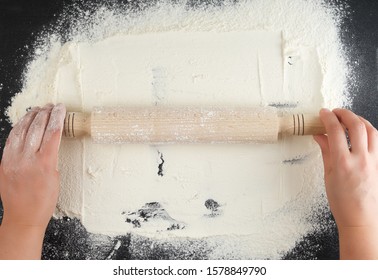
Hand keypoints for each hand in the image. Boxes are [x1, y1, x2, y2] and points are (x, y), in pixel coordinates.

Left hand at [0, 103, 65, 258]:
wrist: (23, 217)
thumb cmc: (43, 201)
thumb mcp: (56, 177)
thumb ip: (52, 156)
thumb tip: (50, 140)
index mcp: (45, 164)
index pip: (53, 132)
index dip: (58, 117)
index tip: (61, 108)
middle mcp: (27, 159)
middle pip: (37, 128)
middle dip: (45, 113)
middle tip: (51, 106)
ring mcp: (13, 160)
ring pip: (21, 130)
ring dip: (31, 117)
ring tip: (38, 109)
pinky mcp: (4, 163)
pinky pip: (10, 139)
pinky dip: (18, 128)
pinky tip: (24, 122)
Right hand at [314, 108, 377, 258]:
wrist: (360, 218)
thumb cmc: (342, 201)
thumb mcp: (328, 175)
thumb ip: (326, 151)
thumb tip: (319, 136)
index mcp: (343, 163)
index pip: (335, 131)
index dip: (328, 118)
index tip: (323, 113)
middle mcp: (361, 159)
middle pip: (356, 125)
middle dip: (345, 113)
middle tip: (335, 112)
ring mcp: (374, 161)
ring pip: (371, 130)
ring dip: (359, 120)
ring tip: (349, 119)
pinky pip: (377, 141)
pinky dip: (368, 131)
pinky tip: (360, 132)